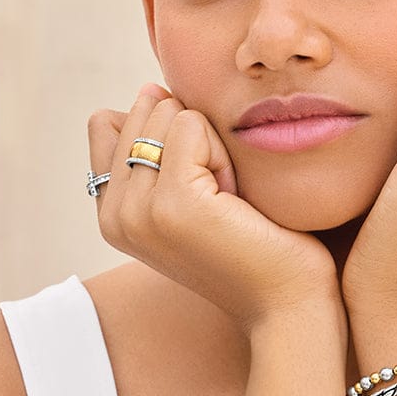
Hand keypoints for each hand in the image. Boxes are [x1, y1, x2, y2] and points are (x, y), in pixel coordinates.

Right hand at [87, 84, 338, 331]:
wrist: (286, 303)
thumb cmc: (253, 246)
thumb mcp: (192, 197)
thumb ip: (158, 154)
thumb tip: (151, 91)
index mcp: (110, 214)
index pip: (110, 124)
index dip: (166, 136)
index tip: (200, 187)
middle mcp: (113, 215)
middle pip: (144, 113)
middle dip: (192, 138)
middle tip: (221, 197)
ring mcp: (139, 211)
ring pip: (168, 114)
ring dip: (211, 144)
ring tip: (230, 199)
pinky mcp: (174, 202)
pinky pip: (192, 125)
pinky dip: (225, 150)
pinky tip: (238, 197)